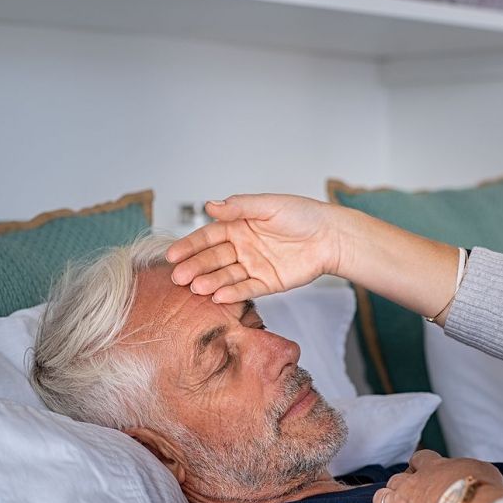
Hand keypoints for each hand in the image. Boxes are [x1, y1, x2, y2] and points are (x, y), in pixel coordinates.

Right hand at [166, 194, 346, 302]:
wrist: (331, 236)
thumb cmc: (302, 214)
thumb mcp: (268, 205)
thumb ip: (239, 207)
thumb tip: (209, 205)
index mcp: (238, 227)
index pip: (208, 237)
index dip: (190, 246)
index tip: (172, 255)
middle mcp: (242, 247)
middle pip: (213, 259)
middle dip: (195, 267)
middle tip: (178, 276)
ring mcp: (253, 266)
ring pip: (227, 276)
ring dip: (210, 282)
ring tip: (196, 288)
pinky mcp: (267, 283)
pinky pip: (247, 289)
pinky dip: (233, 293)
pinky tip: (219, 296)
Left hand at [346, 451, 502, 502]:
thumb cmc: (486, 494)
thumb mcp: (493, 478)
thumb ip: (495, 483)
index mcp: (437, 468)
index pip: (422, 459)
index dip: (419, 465)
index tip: (420, 469)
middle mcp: (415, 483)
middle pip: (396, 478)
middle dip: (398, 486)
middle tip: (404, 496)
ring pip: (381, 499)